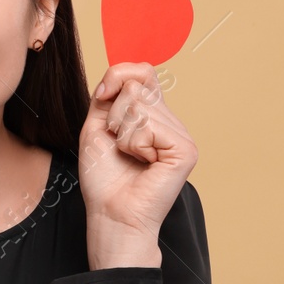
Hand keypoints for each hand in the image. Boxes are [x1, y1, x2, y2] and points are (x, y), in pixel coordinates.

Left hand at [77, 63, 196, 268]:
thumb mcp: (98, 125)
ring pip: (140, 104)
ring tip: (131, 156)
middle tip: (119, 145)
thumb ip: (109, 94)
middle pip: (136, 86)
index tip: (101, 97)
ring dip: (122, 133)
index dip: (117, 76)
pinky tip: (144, 163)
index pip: (142, 71)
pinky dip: (134, 144)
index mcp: (153, 115)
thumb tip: (122, 71)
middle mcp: (171, 122)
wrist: (110, 212)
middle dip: (114, 115)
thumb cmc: (103, 176)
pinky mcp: (185, 149)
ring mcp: (181, 134)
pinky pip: (149, 126)